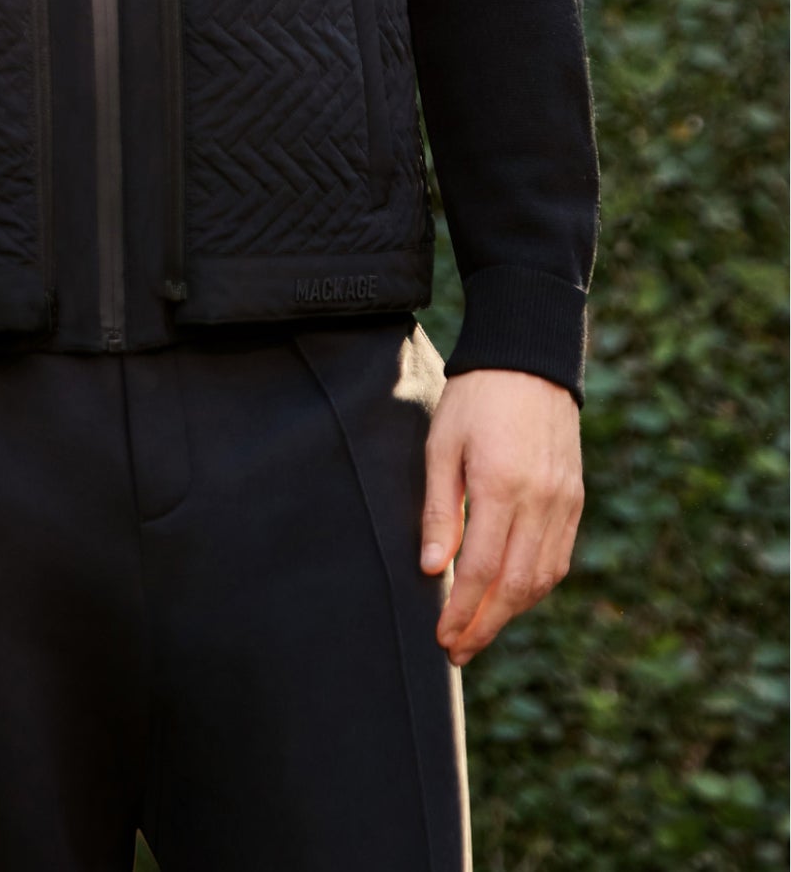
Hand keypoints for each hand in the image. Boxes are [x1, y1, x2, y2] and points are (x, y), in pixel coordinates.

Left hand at [420, 367, 583, 666]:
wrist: (528, 359)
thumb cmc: (474, 398)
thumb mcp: (442, 445)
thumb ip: (441, 510)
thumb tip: (434, 570)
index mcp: (502, 487)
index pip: (483, 571)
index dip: (463, 612)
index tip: (443, 638)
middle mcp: (541, 501)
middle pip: (517, 587)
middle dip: (486, 626)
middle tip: (458, 650)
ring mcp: (564, 502)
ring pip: (543, 579)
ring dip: (511, 612)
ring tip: (480, 630)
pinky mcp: (575, 498)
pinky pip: (559, 558)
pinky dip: (536, 586)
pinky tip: (512, 596)